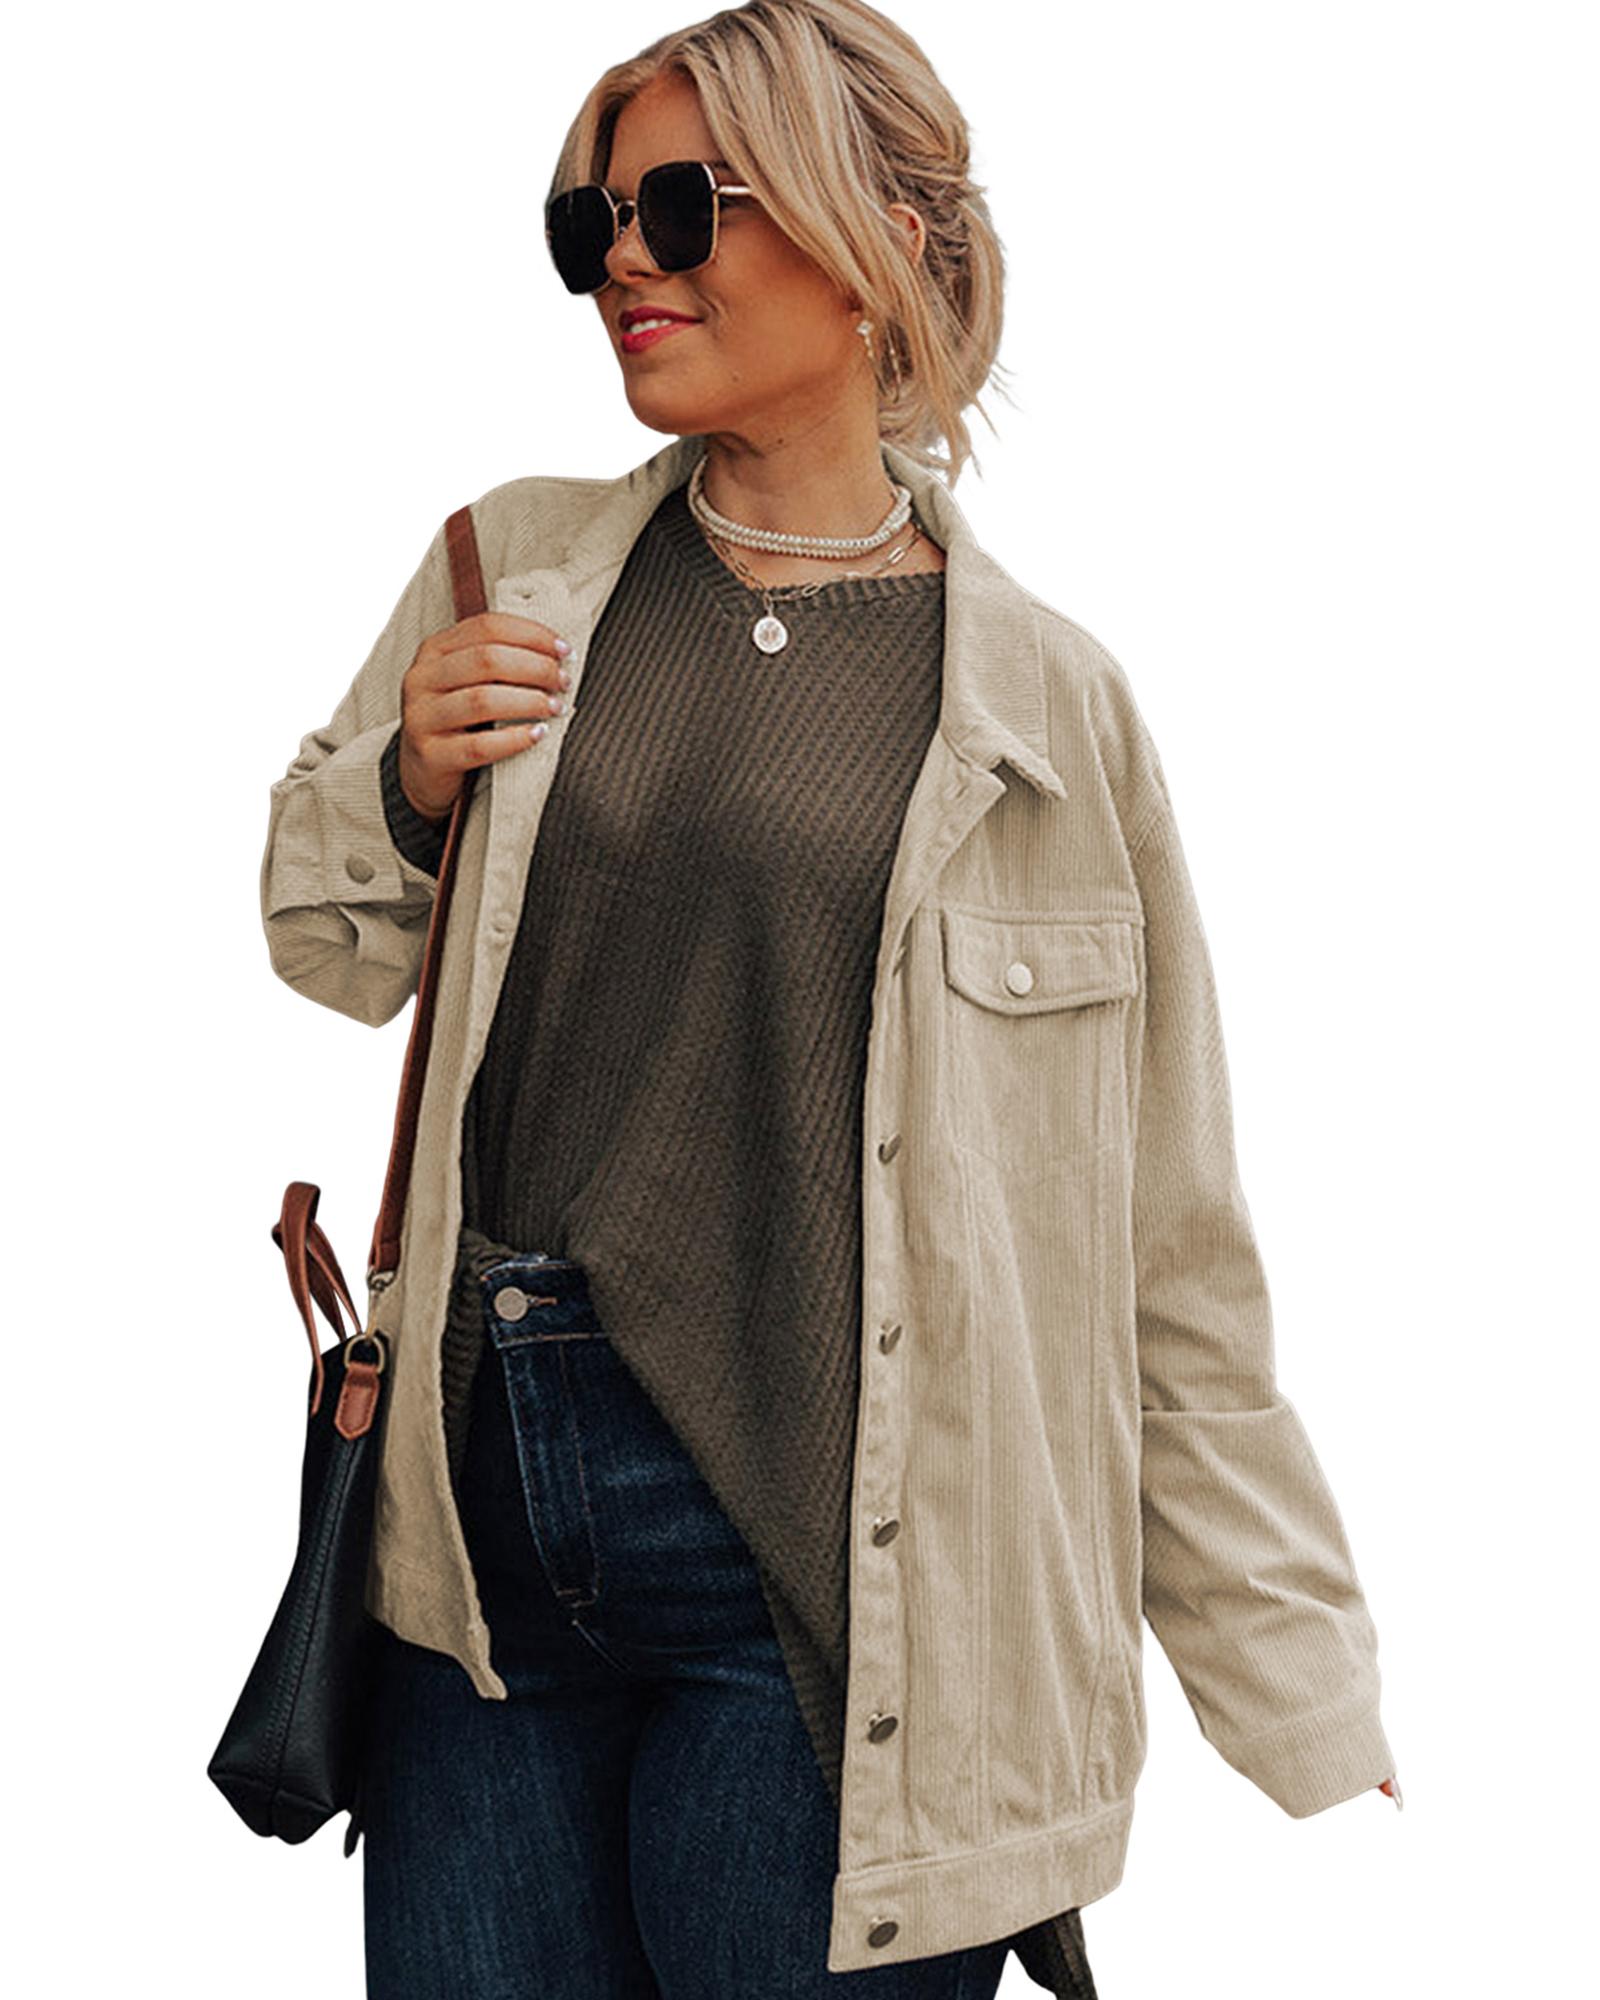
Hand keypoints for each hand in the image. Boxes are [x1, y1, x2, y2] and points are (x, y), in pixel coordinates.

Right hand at [395, 611, 570, 820]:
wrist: (425, 770)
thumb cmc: (460, 720)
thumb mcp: (470, 681)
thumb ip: (500, 661)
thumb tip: (559, 651)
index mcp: (435, 650)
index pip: (487, 627)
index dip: (532, 635)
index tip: (565, 651)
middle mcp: (422, 678)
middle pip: (487, 660)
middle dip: (536, 668)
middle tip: (563, 682)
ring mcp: (422, 717)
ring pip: (482, 700)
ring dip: (529, 702)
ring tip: (556, 708)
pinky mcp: (431, 755)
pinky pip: (478, 746)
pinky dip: (514, 739)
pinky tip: (538, 734)